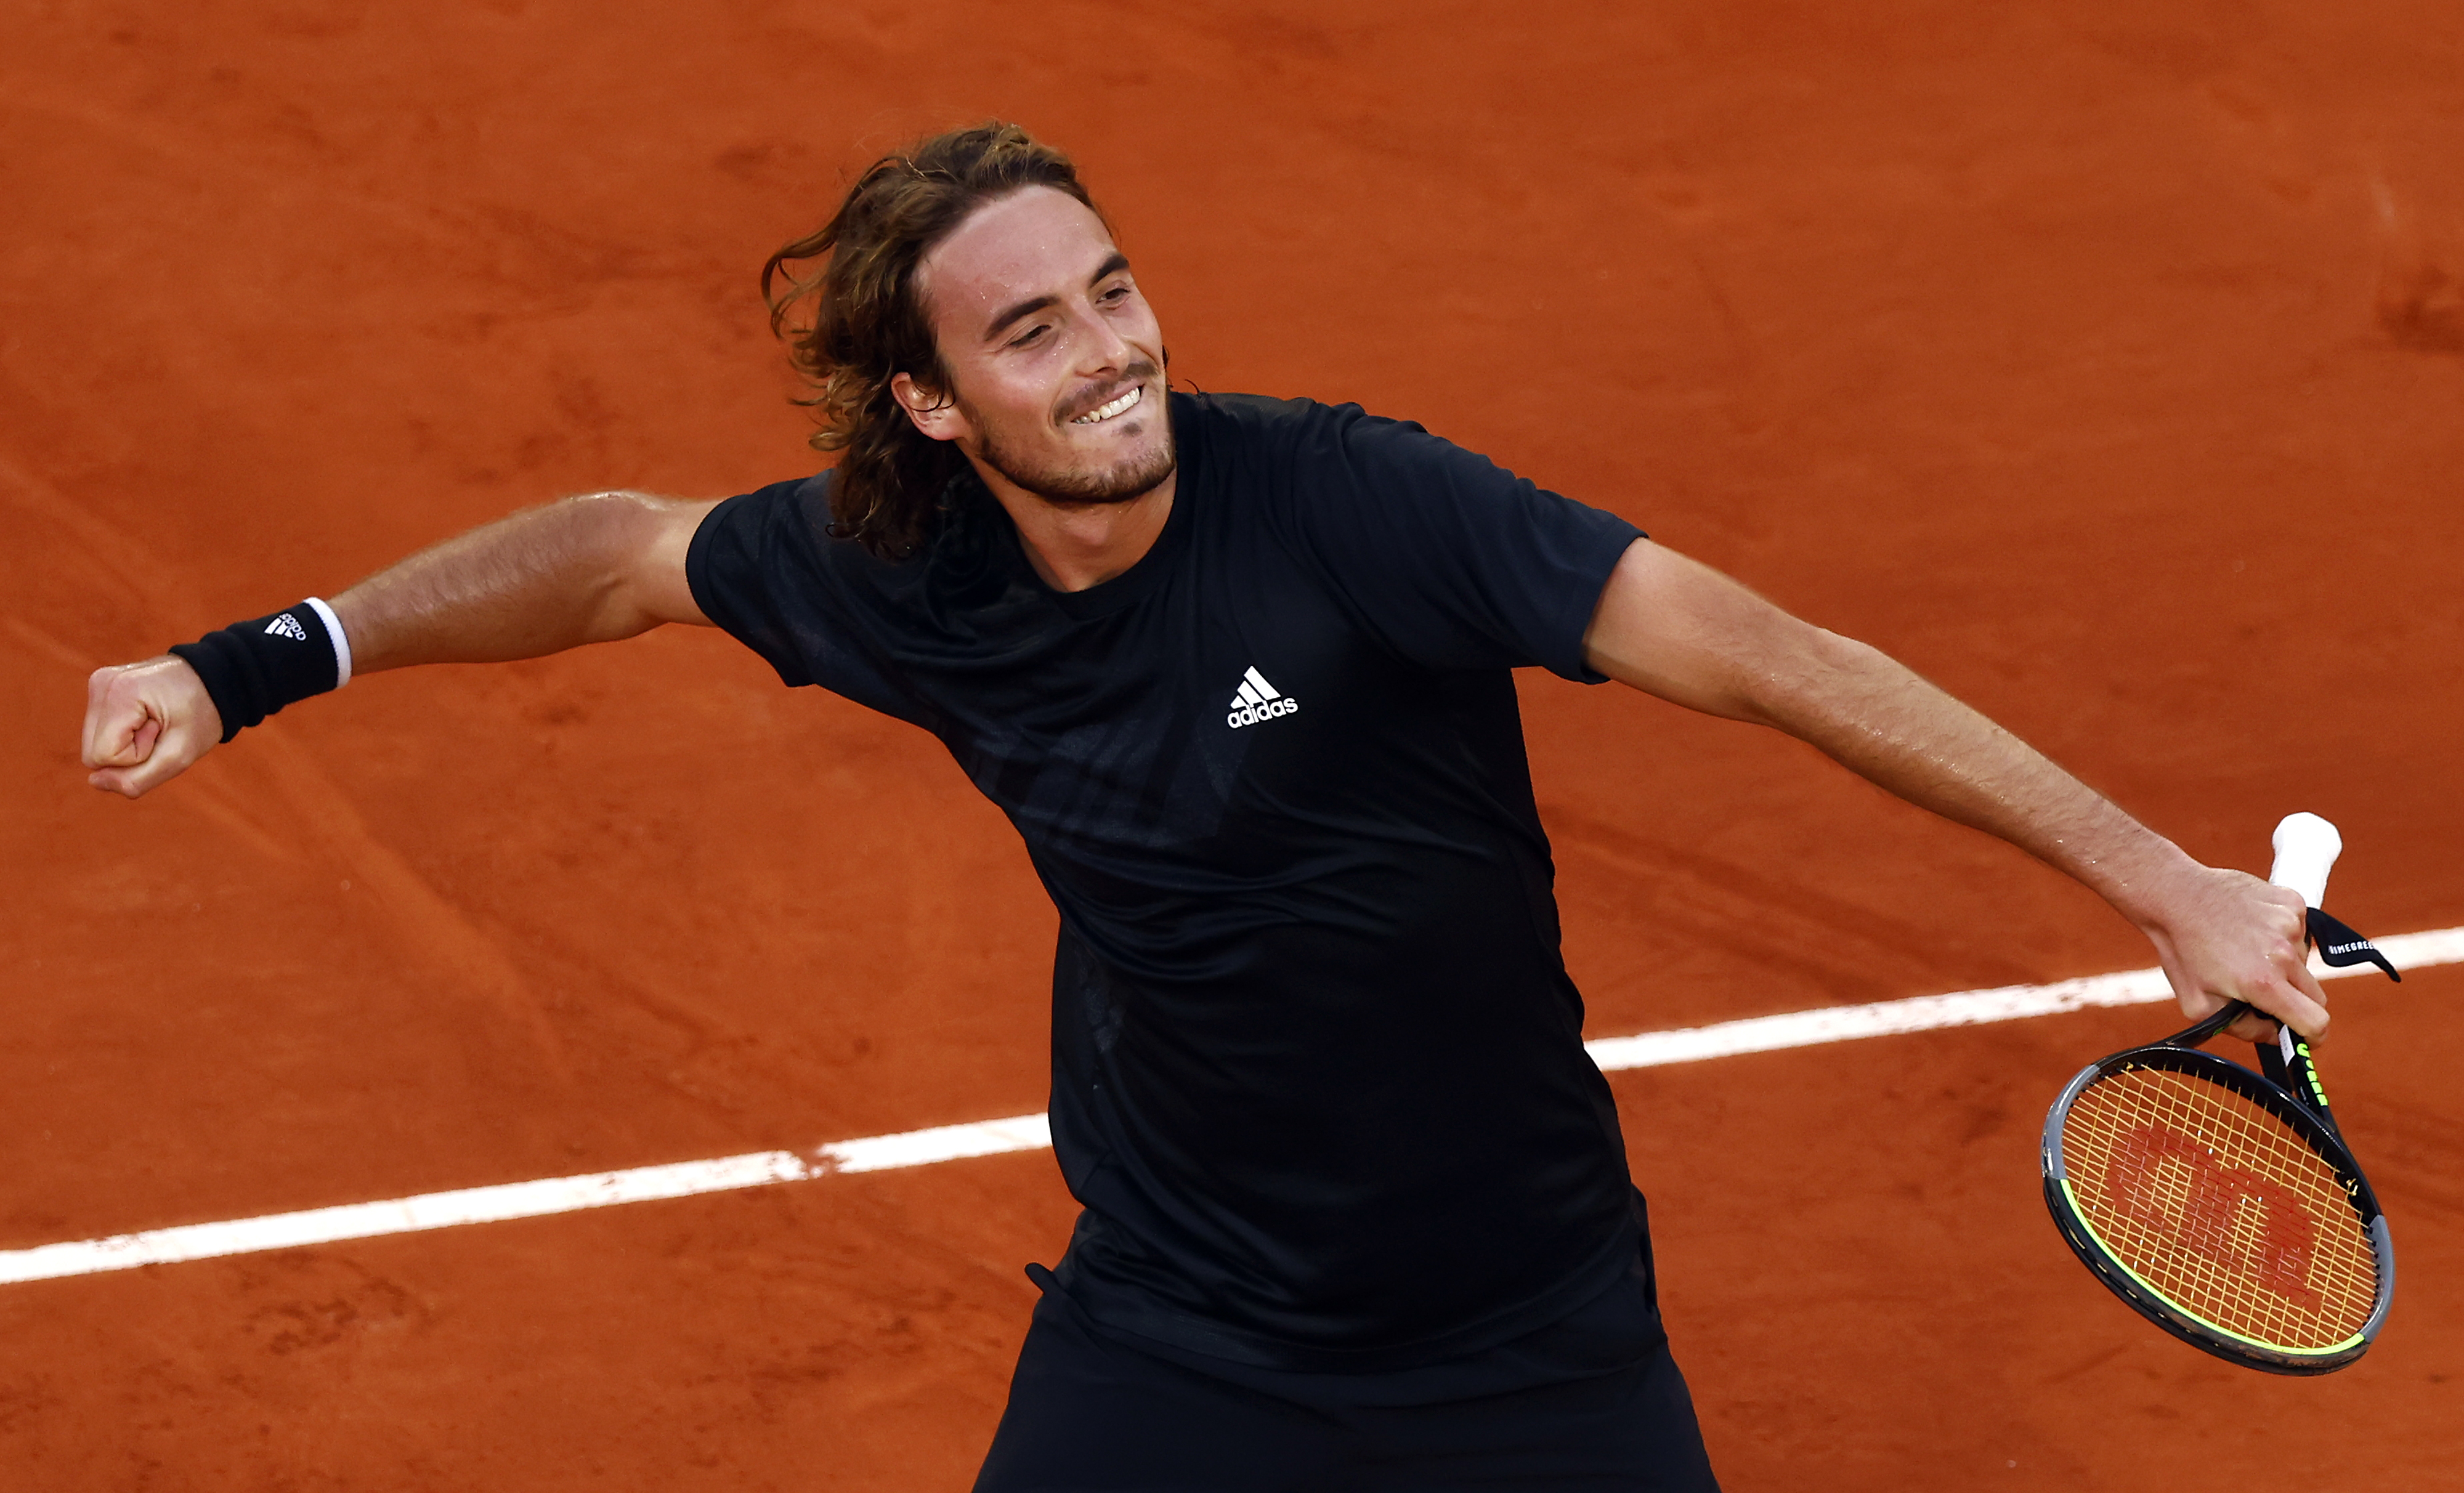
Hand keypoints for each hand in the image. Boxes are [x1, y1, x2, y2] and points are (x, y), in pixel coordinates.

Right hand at [83, 655, 222, 797]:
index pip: (102, 757)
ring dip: (126, 744)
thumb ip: (137, 780)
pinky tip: (146, 716)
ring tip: (155, 721)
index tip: (163, 732)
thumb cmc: (202, 715)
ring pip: (94, 745)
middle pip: (92, 754)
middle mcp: (101, 683)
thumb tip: (95, 781)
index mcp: (118, 693)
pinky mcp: (101, 688)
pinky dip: (123, 733)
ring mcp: (99, 683)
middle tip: (161, 729)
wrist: (215, 679)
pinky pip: (99, 732)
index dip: (137, 756)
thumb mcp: (179, 756)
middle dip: (129, 752)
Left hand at [2136, 863, 2329, 1042]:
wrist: (2173, 896)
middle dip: (2295, 1002)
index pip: (2315, 1020)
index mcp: (2263, 983)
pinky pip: (2300, 932)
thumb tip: (2275, 1035)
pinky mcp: (2291, 901)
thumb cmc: (2182, 952)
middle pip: (2315, 995)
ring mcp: (2291, 924)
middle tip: (2264, 994)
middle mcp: (2283, 953)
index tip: (2304, 1036)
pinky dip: (2282, 937)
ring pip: (2304, 962)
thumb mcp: (2199, 1006)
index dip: (2312, 1035)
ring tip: (2246, 952)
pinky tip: (2251, 930)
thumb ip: (2244, 1029)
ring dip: (2284, 965)